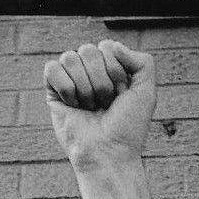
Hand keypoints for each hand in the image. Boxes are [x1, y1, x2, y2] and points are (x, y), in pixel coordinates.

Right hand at [45, 40, 156, 165]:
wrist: (108, 153)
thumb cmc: (128, 127)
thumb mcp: (146, 93)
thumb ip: (143, 62)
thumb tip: (111, 45)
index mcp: (111, 69)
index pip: (107, 46)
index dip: (116, 71)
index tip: (122, 96)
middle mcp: (90, 72)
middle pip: (88, 50)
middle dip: (101, 81)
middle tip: (105, 105)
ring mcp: (71, 80)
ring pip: (70, 57)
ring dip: (85, 88)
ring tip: (90, 108)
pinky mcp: (53, 91)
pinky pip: (52, 68)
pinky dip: (66, 88)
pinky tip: (73, 105)